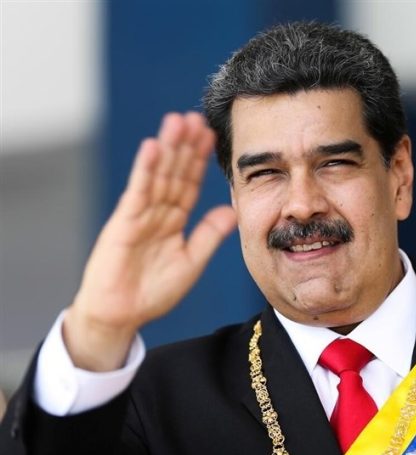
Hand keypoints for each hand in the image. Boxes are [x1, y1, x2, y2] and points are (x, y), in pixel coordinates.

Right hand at [63, 112, 236, 370]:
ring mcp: (139, 215)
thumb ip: (209, 235)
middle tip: (196, 117)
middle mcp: (157, 212)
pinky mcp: (123, 224)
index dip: (200, 160)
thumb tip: (233, 210)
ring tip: (178, 120)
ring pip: (157, 175)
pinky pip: (137, 193)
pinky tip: (152, 148)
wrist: (122, 315)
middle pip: (174, 172)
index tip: (212, 136)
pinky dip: (144, 170)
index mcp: (173, 220)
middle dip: (185, 146)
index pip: (190, 183)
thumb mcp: (191, 261)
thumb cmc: (153, 291)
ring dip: (168, 148)